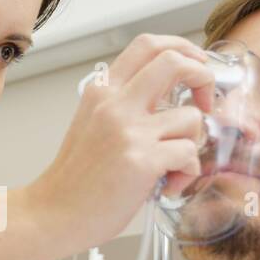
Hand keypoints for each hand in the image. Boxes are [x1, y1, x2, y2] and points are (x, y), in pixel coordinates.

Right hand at [26, 34, 216, 255]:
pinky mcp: (142, 160)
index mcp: (102, 91)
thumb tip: (168, 102)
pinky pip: (189, 154)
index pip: (148, 45)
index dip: (182, 49)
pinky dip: (188, 173)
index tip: (194, 64)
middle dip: (203, 76)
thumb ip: (124, 106)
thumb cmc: (75, 180)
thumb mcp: (91, 124)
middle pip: (174, 61)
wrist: (53, 214)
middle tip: (206, 101)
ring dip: (193, 143)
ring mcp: (129, 130)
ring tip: (173, 167)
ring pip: (191, 116)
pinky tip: (167, 185)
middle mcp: (115, 103)